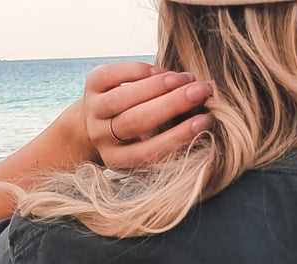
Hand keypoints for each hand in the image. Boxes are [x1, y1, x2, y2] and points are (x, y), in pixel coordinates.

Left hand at [77, 60, 213, 168]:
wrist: (93, 122)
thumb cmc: (134, 136)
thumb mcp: (147, 145)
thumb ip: (168, 136)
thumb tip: (203, 115)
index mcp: (118, 159)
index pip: (150, 151)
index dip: (178, 136)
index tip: (205, 121)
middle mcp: (102, 137)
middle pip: (136, 121)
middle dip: (171, 104)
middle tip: (200, 92)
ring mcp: (93, 111)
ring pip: (124, 97)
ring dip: (158, 85)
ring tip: (185, 79)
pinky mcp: (90, 85)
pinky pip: (114, 74)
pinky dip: (141, 70)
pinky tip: (162, 72)